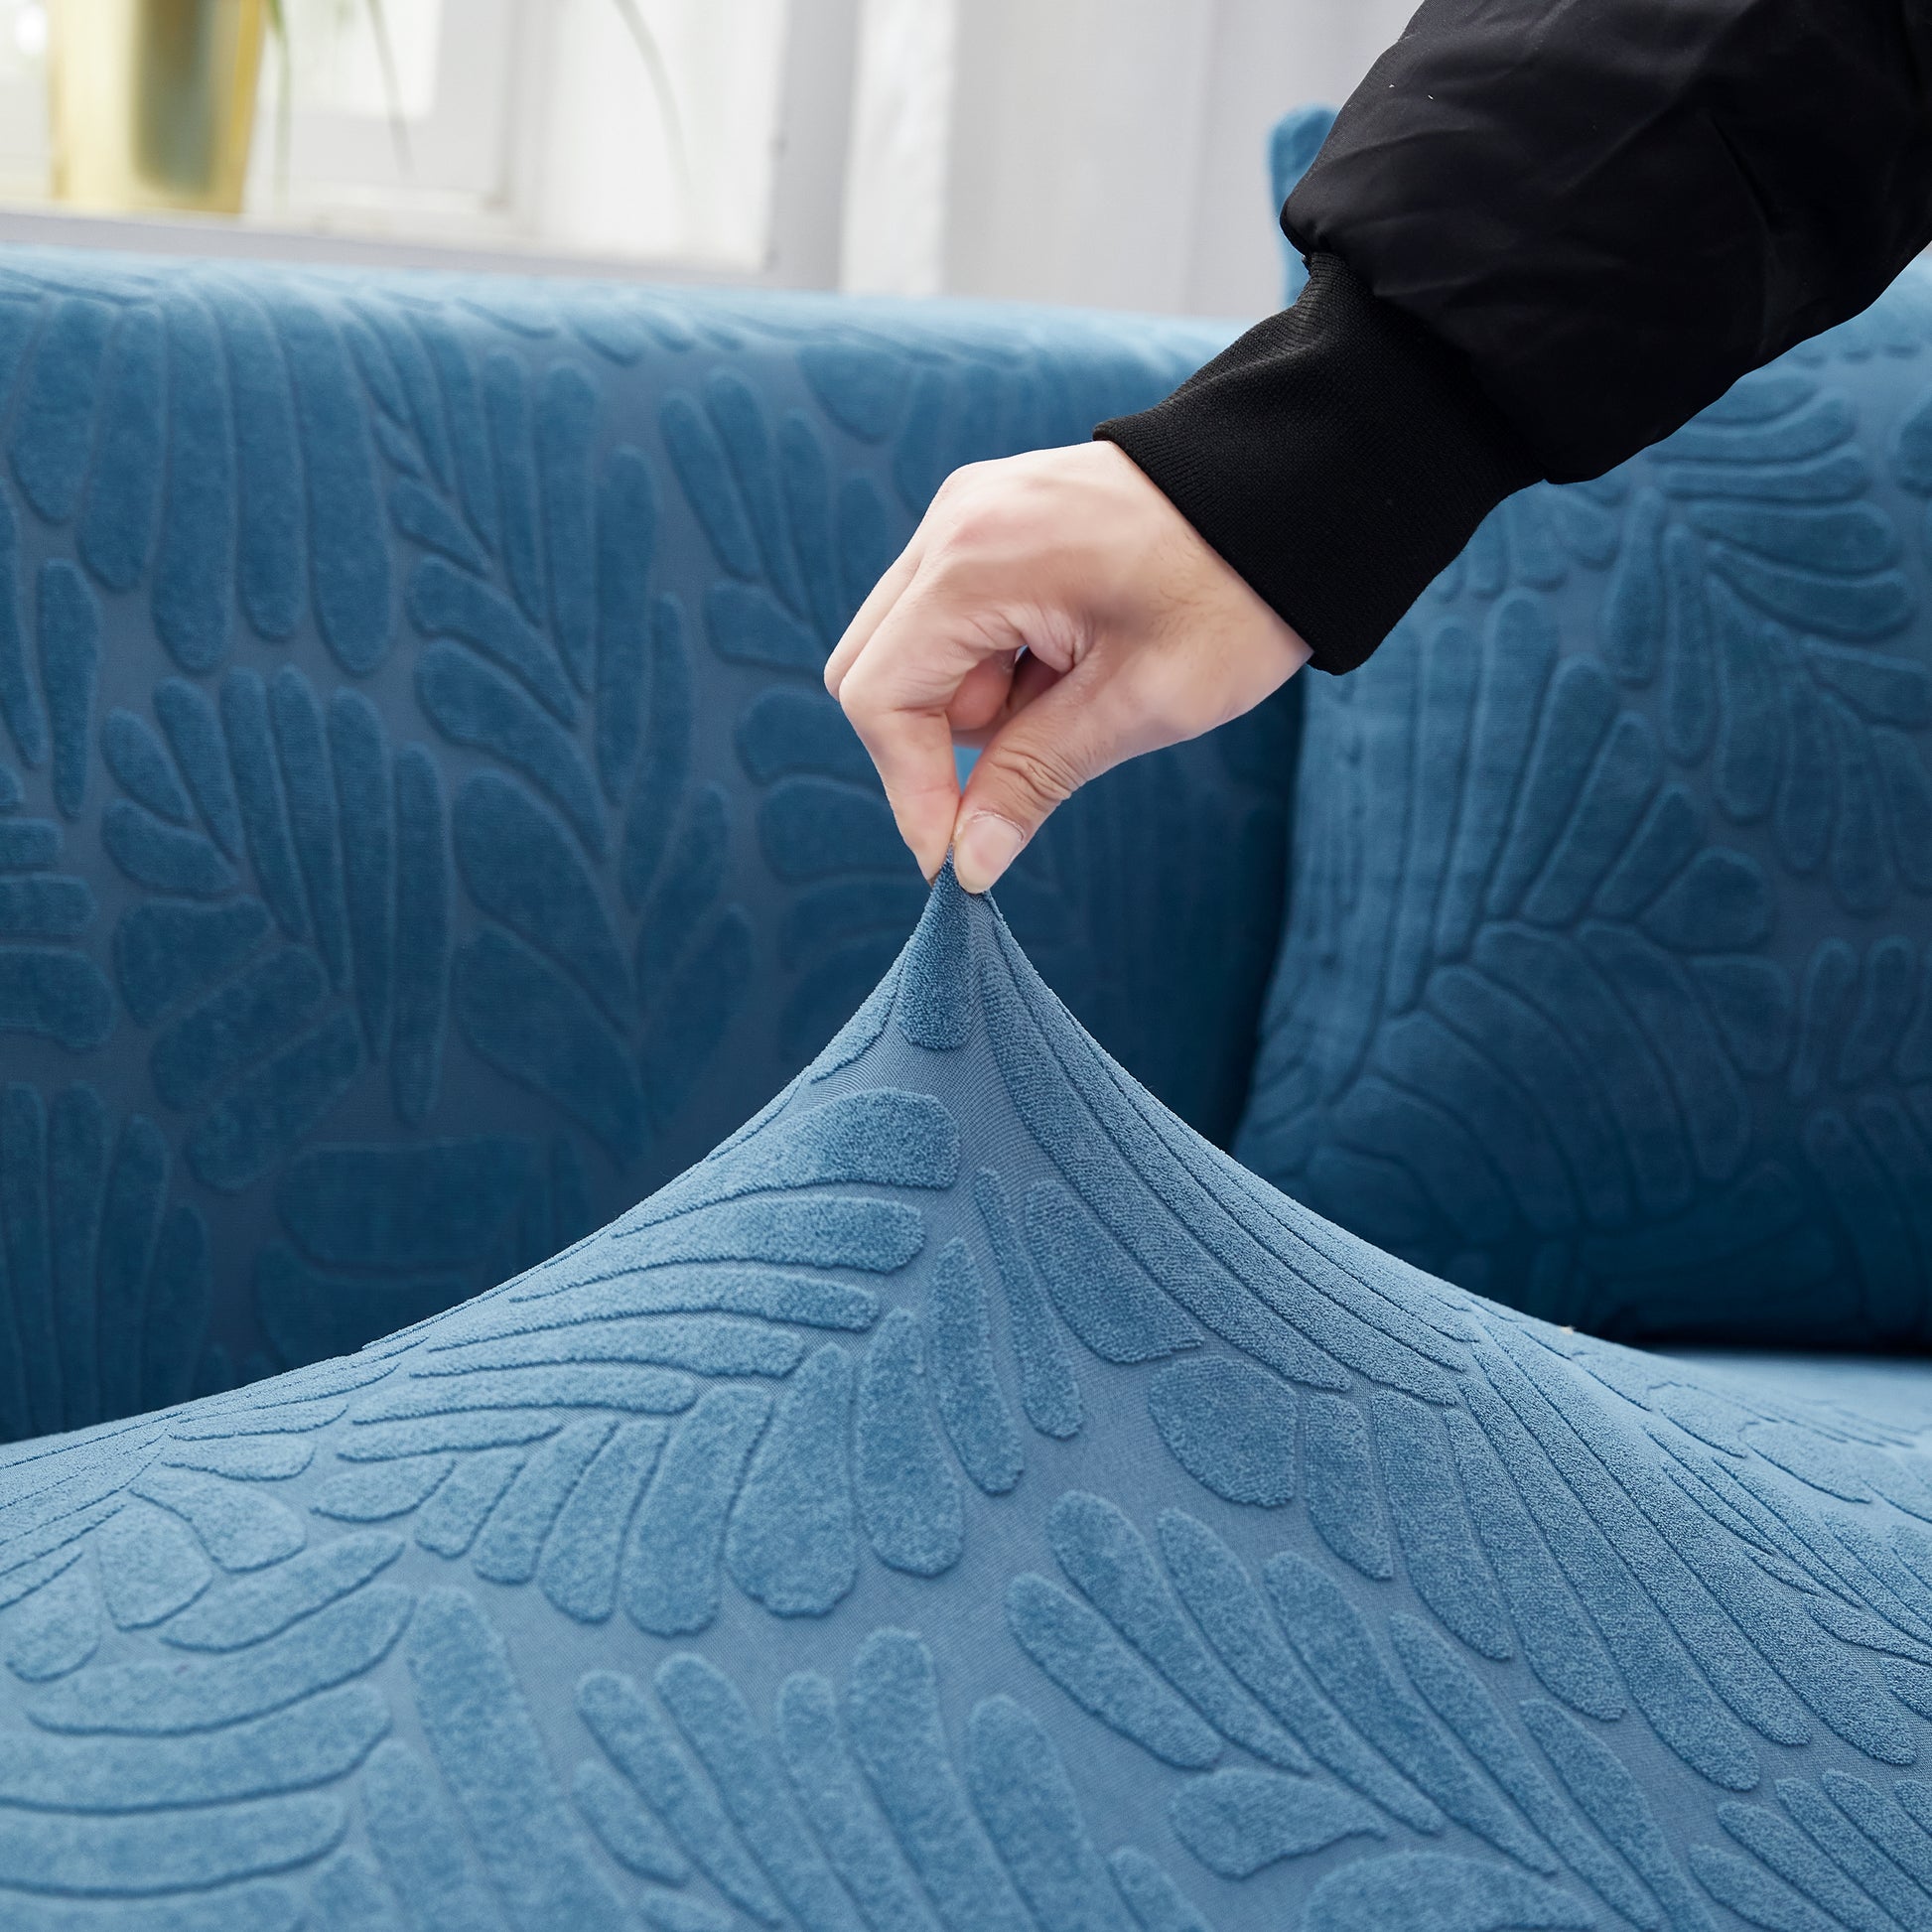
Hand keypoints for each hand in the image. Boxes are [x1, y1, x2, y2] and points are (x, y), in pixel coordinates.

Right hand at [824, 441, 1309, 893]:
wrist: (1303, 487)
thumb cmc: (1232, 593)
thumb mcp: (1139, 704)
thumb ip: (1033, 779)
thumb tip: (967, 866)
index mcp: (976, 562)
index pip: (879, 696)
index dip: (909, 788)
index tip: (955, 856)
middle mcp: (953, 524)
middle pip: (875, 669)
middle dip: (936, 742)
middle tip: (1032, 763)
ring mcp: (971, 514)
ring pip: (915, 647)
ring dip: (979, 703)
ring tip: (1080, 692)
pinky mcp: (997, 519)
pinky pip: (955, 615)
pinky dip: (996, 663)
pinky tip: (1072, 661)